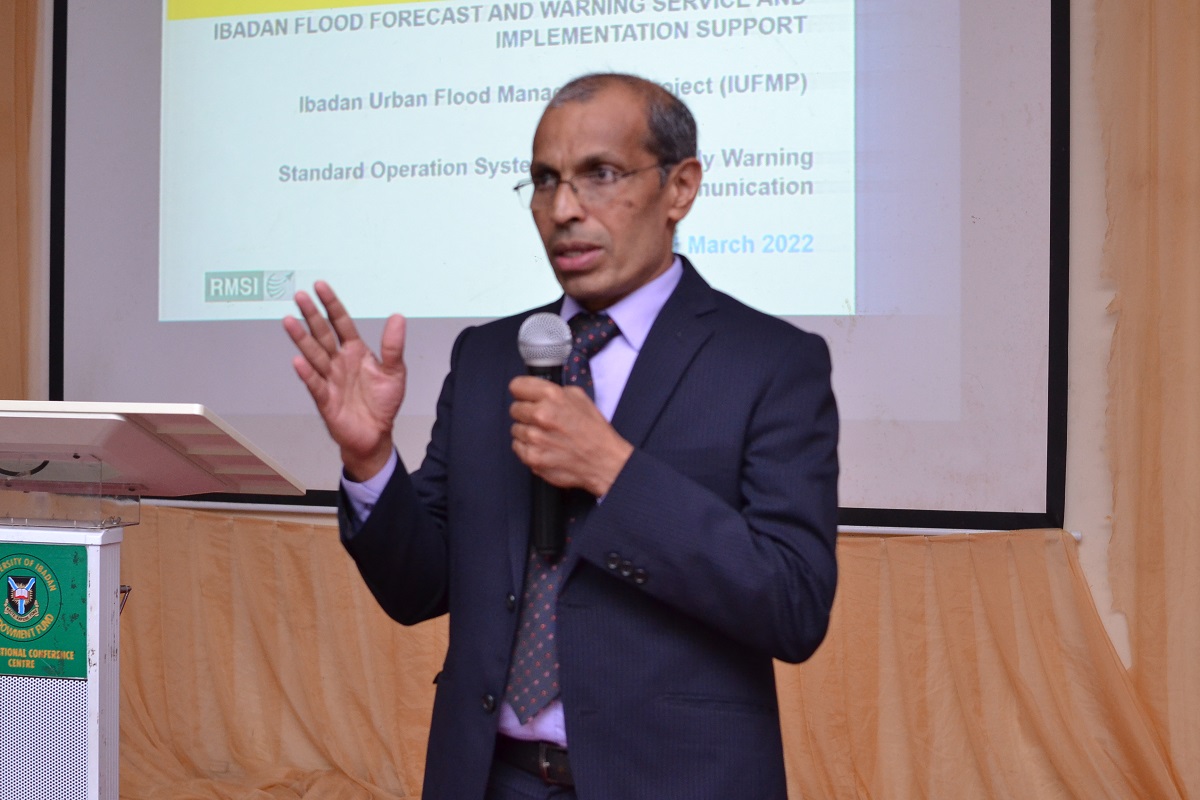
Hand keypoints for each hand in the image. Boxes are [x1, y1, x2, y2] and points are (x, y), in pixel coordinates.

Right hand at [283, 281, 405, 480]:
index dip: (331, 305)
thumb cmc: (383, 403)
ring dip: (301, 339)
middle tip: (299, 296)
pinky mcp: (326, 399)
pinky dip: (307, 374)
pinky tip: (298, 362)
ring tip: (289, 321)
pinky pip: (315, 384)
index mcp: (355, 351)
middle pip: (322, 334)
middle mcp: (338, 361)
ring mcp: (330, 379)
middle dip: (311, 315)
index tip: (320, 287)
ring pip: (314, 355)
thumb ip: (393, 346)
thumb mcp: (395, 371)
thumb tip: (398, 317)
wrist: (376, 434)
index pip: (341, 322)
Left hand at [509, 376, 633, 495]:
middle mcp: (541, 415)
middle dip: (526, 413)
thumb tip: (536, 391)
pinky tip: (544, 448)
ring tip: (547, 436)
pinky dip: (528, 448)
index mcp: (552, 396)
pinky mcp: (532, 457)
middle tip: (542, 421)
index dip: (522, 392)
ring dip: (527, 432)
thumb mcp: (580, 397)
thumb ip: (554, 391)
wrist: (604, 462)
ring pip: (515, 429)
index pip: (516, 386)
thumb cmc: (594, 431)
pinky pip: (517, 447)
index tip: (526, 398)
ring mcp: (535, 438)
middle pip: (514, 408)